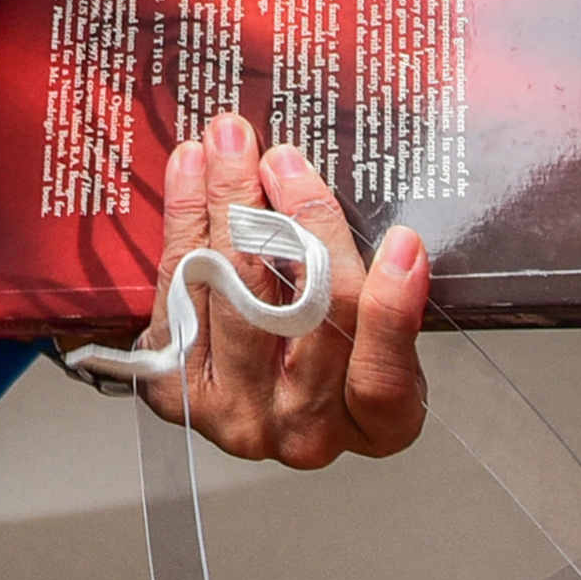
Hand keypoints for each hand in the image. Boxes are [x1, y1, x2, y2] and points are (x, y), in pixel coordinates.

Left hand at [136, 114, 429, 466]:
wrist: (248, 393)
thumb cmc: (330, 351)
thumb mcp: (376, 331)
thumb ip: (370, 284)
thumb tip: (360, 210)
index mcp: (378, 424)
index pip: (383, 374)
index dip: (391, 309)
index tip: (402, 239)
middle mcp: (306, 431)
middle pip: (303, 316)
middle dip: (294, 222)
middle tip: (282, 159)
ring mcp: (237, 415)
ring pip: (234, 294)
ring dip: (228, 205)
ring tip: (228, 147)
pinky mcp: (177, 390)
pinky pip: (181, 290)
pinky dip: (185, 222)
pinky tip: (191, 176)